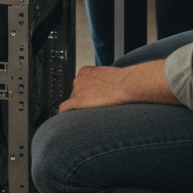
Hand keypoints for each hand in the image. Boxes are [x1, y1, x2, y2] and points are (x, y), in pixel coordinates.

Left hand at [58, 59, 178, 110]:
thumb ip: (102, 82)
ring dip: (79, 109)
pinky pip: (64, 109)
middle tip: (93, 109)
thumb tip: (107, 90)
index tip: (90, 101)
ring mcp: (77, 89)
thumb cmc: (124, 82)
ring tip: (90, 115)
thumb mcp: (111, 76)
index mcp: (86, 71)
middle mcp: (78, 79)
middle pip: (74, 94)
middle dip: (82, 102)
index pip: (79, 85)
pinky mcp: (77, 101)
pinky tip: (71, 121)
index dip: (85, 94)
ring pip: (71, 103)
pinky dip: (66, 115)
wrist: (128, 85)